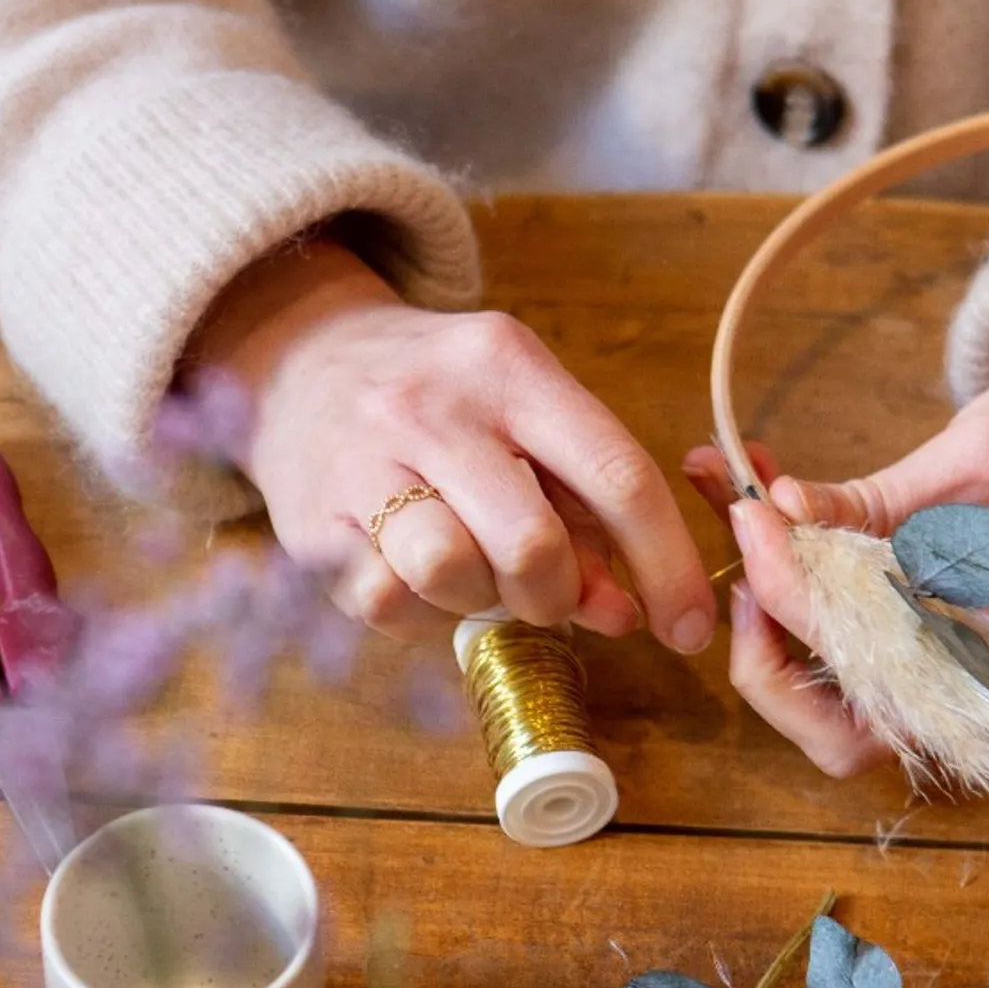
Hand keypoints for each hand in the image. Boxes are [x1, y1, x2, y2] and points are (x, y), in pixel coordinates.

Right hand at [183, 238, 715, 647]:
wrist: (299, 359)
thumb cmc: (442, 402)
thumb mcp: (523, 416)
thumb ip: (585, 509)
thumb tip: (627, 613)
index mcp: (511, 368)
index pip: (617, 476)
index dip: (667, 566)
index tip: (689, 627)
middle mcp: (435, 407)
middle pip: (533, 545)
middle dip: (558, 597)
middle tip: (547, 594)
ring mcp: (363, 460)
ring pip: (451, 573)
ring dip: (480, 600)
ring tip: (471, 571)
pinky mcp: (310, 518)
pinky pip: (385, 600)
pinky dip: (416, 608)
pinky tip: (411, 570)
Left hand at [685, 365, 988, 775]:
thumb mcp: (985, 447)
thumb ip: (878, 502)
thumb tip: (777, 518)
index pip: (870, 665)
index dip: (791, 596)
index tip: (749, 513)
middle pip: (844, 733)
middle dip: (768, 656)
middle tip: (741, 549)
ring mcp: (973, 668)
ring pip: (844, 702)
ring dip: (775, 622)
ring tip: (743, 517)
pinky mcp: (956, 636)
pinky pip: (868, 647)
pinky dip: (810, 593)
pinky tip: (777, 505)